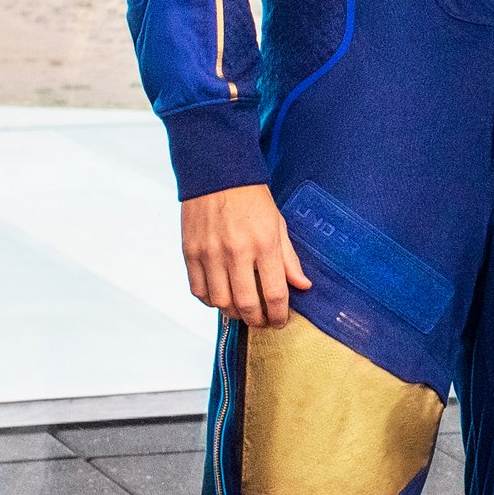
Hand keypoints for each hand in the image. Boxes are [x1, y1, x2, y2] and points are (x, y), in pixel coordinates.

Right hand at [183, 184, 309, 327]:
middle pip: (246, 304)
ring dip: (233, 313)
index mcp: (264, 244)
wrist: (217, 173)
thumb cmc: (252, 199)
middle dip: (257, 321)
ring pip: (221, 302)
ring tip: (242, 310)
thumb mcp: (278, 225)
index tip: (281, 321)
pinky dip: (210, 300)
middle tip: (262, 321)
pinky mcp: (190, 252)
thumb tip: (303, 286)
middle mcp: (236, 251)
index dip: (280, 315)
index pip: (275, 294)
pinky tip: (220, 297)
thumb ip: (289, 259)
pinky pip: (198, 290)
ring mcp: (210, 253)